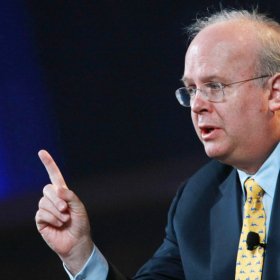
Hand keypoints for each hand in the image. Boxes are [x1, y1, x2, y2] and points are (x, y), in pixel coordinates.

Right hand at [35, 150, 93, 274]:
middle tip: (66, 209)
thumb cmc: (80, 223)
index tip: (41, 152)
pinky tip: (58, 224)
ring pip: (44, 202)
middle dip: (56, 199)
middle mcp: (53, 199)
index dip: (49, 164)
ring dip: (56, 212)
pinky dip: (52, 218)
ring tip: (65, 220)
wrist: (77, 241)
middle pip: (47, 189)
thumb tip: (57, 189)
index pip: (54, 175)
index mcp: (63, 193)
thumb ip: (69, 196)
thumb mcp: (79, 206)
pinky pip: (41, 213)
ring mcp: (46, 209)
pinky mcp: (40, 220)